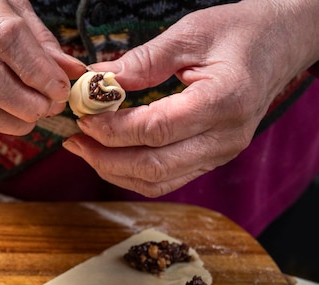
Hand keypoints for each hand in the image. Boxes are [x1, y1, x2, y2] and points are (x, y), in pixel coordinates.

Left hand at [63, 0, 318, 196]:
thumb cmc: (239, 32)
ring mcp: (220, 155)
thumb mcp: (190, 33)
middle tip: (75, 140)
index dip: (114, 130)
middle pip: (154, 166)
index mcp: (224, 100)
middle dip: (106, 158)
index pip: (156, 130)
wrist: (280, 45)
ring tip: (85, 149)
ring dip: (114, 171)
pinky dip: (132, 175)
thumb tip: (96, 82)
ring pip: (158, 182)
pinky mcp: (211, 160)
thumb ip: (142, 62)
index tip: (84, 118)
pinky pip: (166, 181)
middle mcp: (225, 137)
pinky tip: (109, 157)